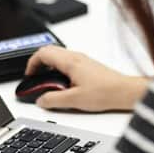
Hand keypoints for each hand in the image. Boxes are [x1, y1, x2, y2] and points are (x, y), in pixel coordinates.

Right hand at [25, 46, 149, 111]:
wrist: (125, 92)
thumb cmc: (106, 92)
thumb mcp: (74, 100)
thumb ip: (53, 100)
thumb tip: (40, 100)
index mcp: (70, 62)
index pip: (42, 53)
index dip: (31, 64)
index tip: (28, 76)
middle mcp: (76, 57)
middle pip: (48, 52)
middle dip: (37, 64)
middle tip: (34, 78)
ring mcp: (82, 60)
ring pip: (58, 56)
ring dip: (48, 67)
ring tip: (47, 83)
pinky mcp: (87, 66)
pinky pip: (67, 62)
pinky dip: (58, 70)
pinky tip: (62, 85)